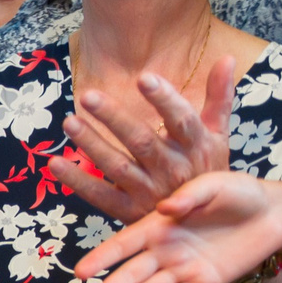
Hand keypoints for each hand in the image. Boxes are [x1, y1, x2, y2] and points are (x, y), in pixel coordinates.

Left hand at [51, 55, 235, 222]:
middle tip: (89, 96)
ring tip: (69, 121)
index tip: (144, 78)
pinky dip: (77, 180)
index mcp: (196, 147)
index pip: (180, 120)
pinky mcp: (129, 212)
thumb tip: (226, 58)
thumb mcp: (218, 136)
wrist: (207, 224)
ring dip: (91, 144)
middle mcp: (172, 170)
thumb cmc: (207, 171)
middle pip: (141, 142)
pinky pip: (99, 195)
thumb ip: (219, 98)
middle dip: (115, 118)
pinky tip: (55, 163)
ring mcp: (149, 193)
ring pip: (116, 166)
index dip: (163, 99)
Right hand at [72, 171, 281, 282]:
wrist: (274, 213)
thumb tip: (166, 208)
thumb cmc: (239, 193)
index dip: (101, 257)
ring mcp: (183, 270)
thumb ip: (191, 195)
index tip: (80, 272)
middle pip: (131, 274)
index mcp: (158, 226)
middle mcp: (164, 251)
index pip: (123, 244)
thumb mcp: (216, 184)